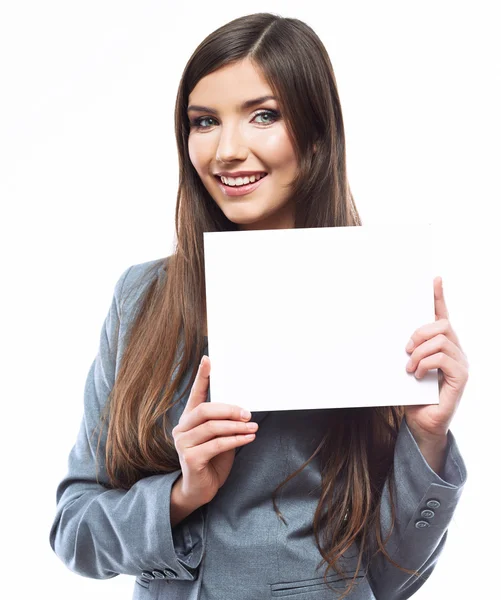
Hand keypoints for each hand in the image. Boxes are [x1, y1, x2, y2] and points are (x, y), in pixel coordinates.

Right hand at [172, 356, 257, 505]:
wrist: (200, 490)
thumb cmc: (212, 461)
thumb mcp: (219, 438)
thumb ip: (224, 423)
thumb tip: (243, 411)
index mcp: (189, 419)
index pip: (195, 394)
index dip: (202, 376)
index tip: (208, 359)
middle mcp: (182, 428)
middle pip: (205, 410)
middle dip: (229, 409)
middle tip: (248, 413)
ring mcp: (183, 444)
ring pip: (212, 427)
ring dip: (236, 426)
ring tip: (253, 427)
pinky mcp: (190, 459)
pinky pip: (216, 444)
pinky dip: (235, 440)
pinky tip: (248, 438)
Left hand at [404, 277, 468, 440]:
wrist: (421, 422)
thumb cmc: (413, 394)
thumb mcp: (407, 365)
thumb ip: (407, 350)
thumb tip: (391, 334)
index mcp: (442, 345)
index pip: (443, 315)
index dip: (439, 297)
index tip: (434, 279)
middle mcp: (455, 350)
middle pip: (442, 324)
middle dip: (420, 332)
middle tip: (406, 349)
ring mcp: (460, 363)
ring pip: (441, 340)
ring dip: (419, 352)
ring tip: (409, 368)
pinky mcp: (461, 377)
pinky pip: (444, 358)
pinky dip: (426, 364)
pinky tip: (417, 375)